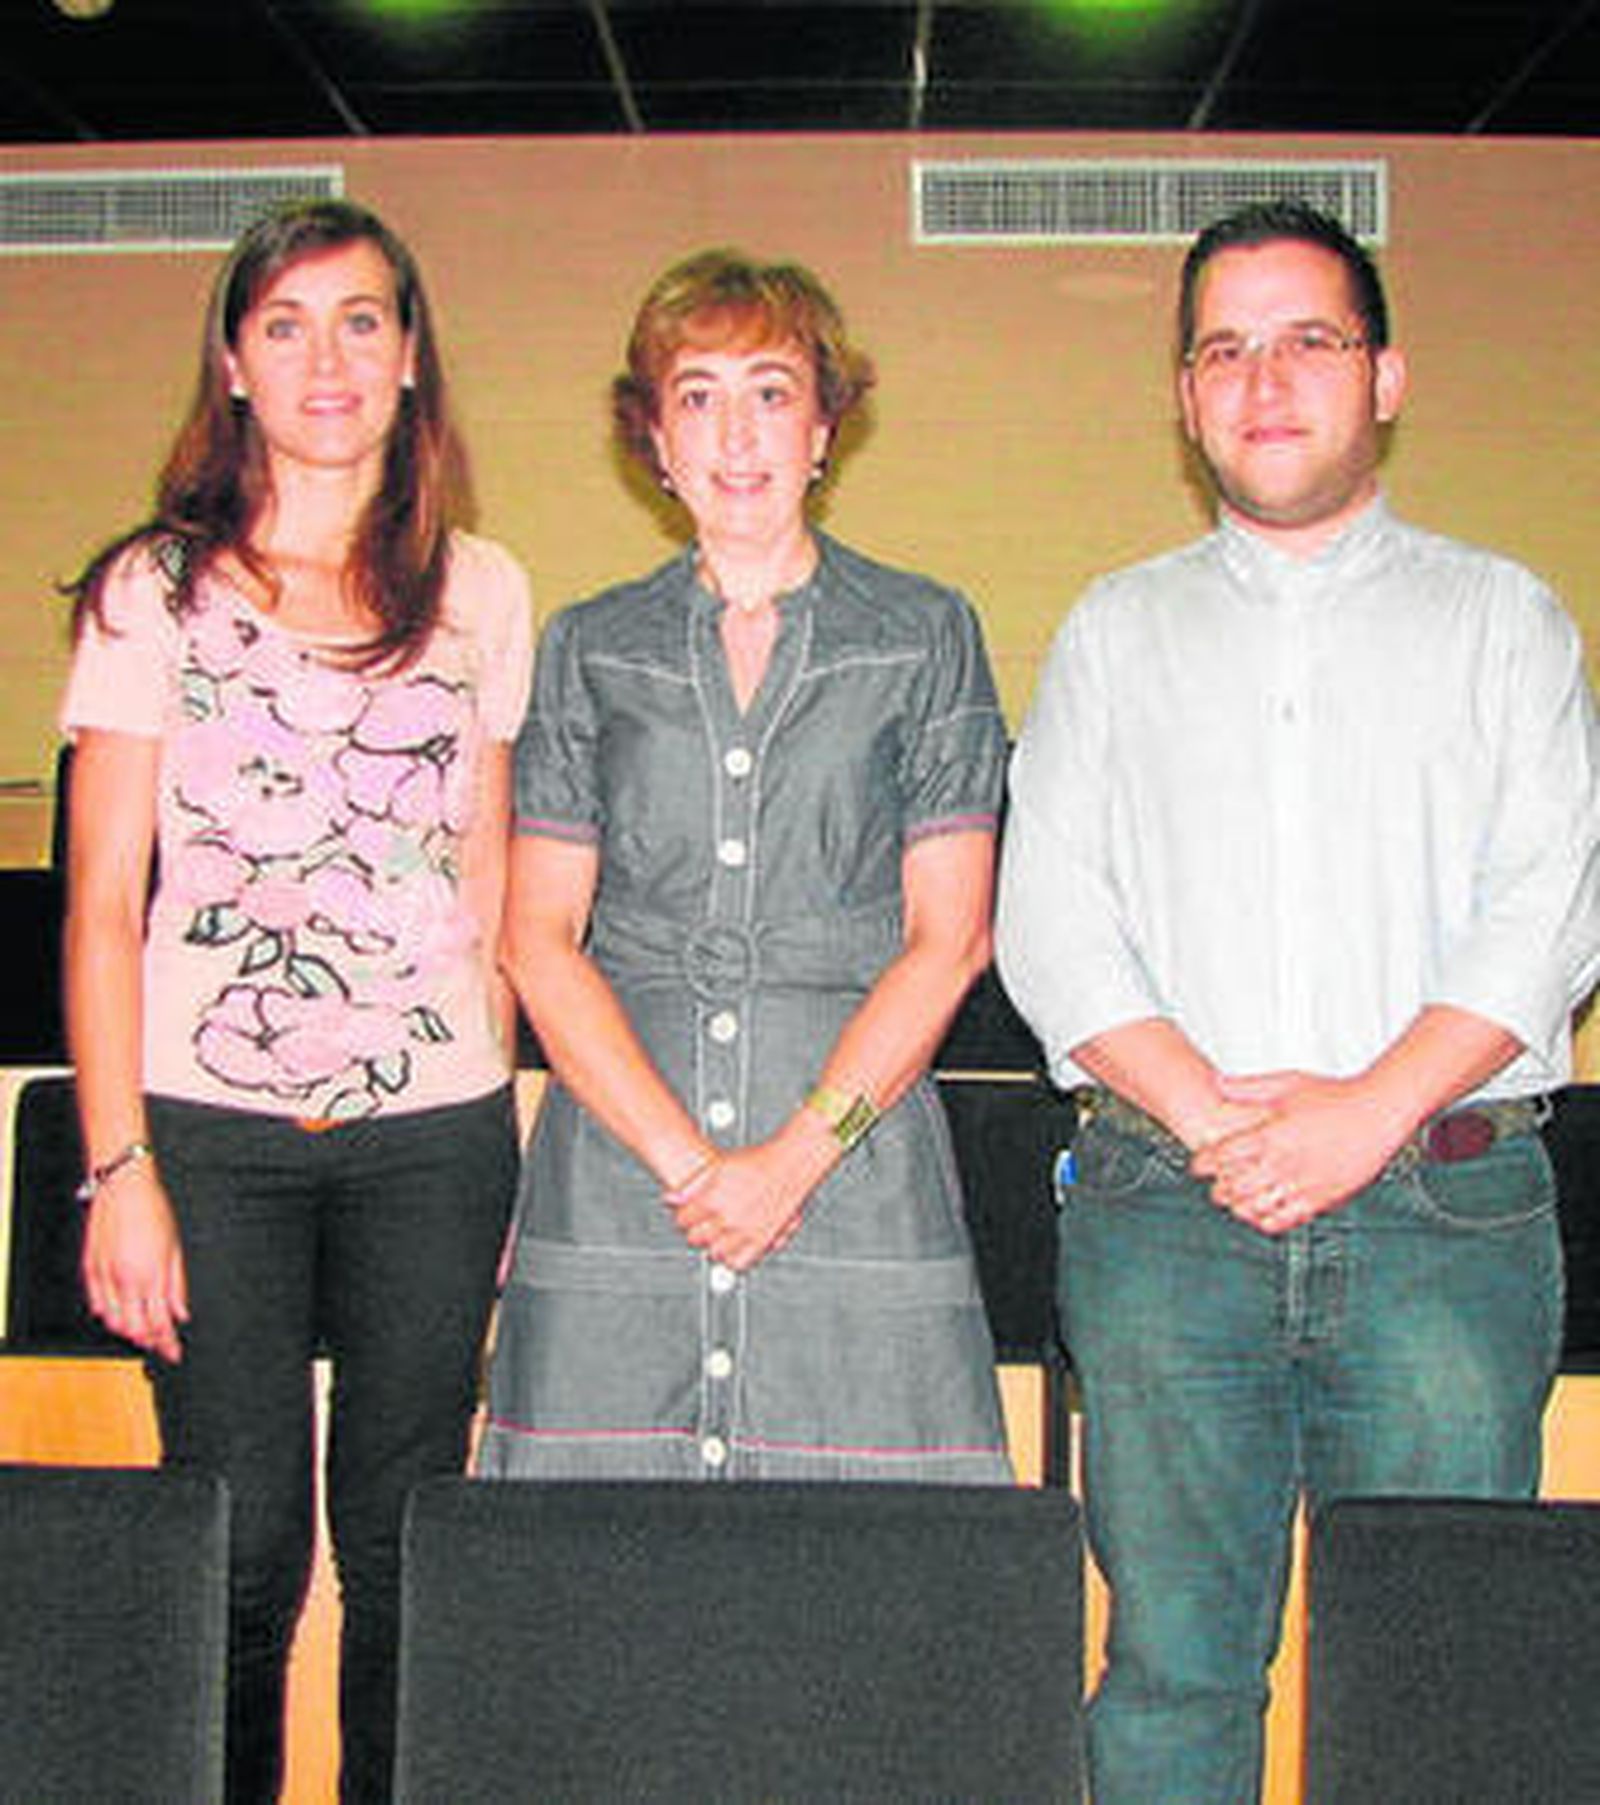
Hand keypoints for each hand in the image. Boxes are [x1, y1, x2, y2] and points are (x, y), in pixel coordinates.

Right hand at [81, 1166, 188, 1361]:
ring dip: (128, 1331)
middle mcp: (126, 1280)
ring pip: (113, 1322)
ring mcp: (104, 1276)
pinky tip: (118, 1314)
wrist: (123, 1186)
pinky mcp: (90, 1269)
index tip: (174, 1352)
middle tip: (161, 1345)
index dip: (167, 1343)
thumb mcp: (176, 1247)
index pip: (160, 1323)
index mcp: (151, 1275)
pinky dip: (108, 1315)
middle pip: (135, 1329)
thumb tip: (181, 1314)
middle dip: (149, 1342)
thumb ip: (178, 1285)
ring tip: (142, 1331)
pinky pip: (96, 1304)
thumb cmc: (153, 1210)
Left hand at [668, 1130, 827, 1271]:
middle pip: (696, 1238)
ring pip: (715, 1252)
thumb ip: (691, 1186)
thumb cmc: (757, 1161)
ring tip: (718, 1235)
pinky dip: (732, 1259)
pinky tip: (733, 1248)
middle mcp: (729, 1217)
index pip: (684, 1219)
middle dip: (696, 1232)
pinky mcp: (764, 1239)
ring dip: (713, 1245)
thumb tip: (669, 1199)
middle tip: (702, 1225)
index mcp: (714, 1198)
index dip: (683, 1217)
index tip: (688, 1215)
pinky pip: (740, 1261)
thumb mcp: (719, 1168)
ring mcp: (746, 1229)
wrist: (791, 1163)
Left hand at [1191, 1070, 1406, 1234]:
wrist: (1378, 1113)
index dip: (1204, 1163)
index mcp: (1272, 1135)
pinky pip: (1285, 1220)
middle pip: (1235, 1187)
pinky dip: (1267, 1220)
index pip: (1223, 1157)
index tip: (1198, 1166)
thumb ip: (1248, 1087)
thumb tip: (1214, 1082)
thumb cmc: (1334, 1096)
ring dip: (1240, 1206)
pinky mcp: (1321, 1199)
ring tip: (1235, 1201)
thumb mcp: (1287, 1083)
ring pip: (1257, 1207)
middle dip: (1219, 1189)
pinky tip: (1263, 1212)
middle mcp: (1284, 1163)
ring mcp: (1303, 1184)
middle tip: (1215, 1187)